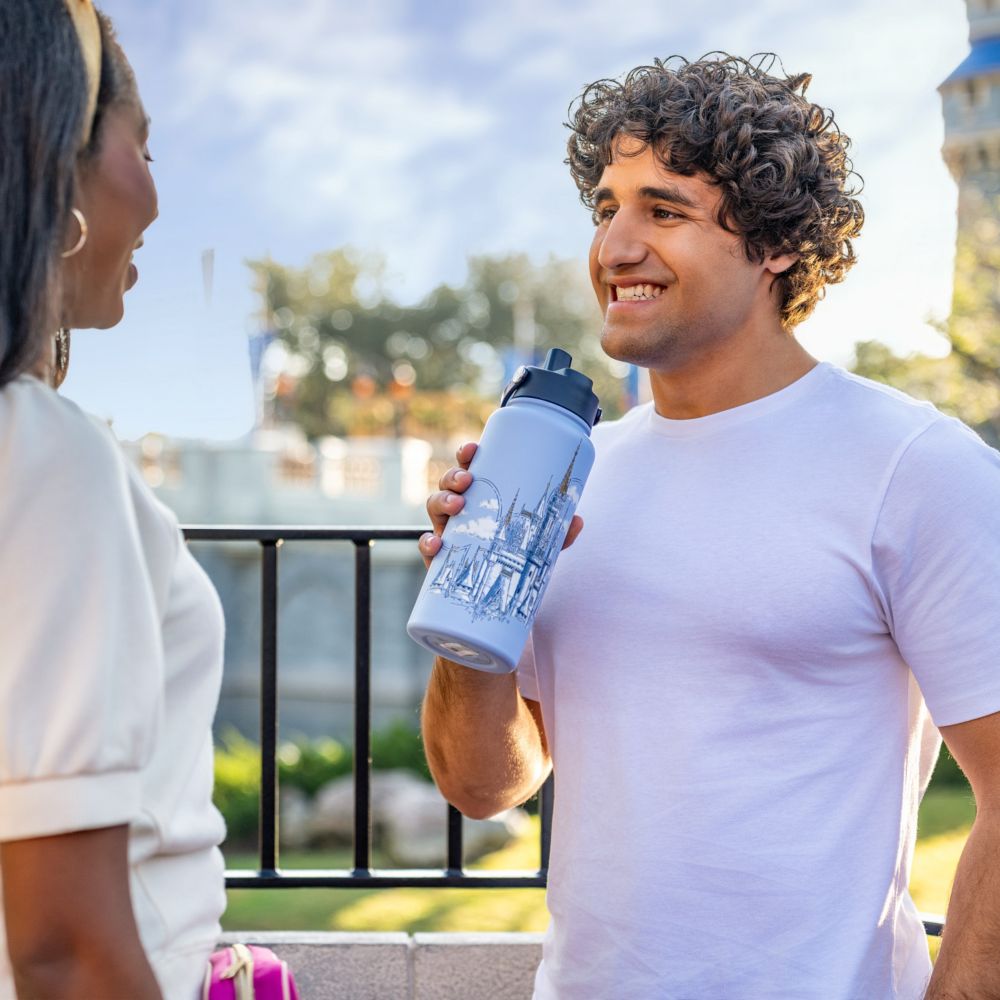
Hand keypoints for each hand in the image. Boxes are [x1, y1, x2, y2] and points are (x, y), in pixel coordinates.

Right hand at [419, 441, 583, 568]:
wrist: (500, 596)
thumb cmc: (516, 558)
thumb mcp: (540, 544)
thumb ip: (558, 533)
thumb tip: (578, 521)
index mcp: (480, 497)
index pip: (469, 469)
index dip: (466, 455)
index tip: (472, 449)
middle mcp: (460, 510)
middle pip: (448, 484)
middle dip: (454, 476)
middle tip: (467, 481)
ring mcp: (447, 532)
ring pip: (434, 506)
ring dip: (442, 500)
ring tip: (457, 505)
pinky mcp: (440, 558)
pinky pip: (426, 546)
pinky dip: (427, 543)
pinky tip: (436, 544)